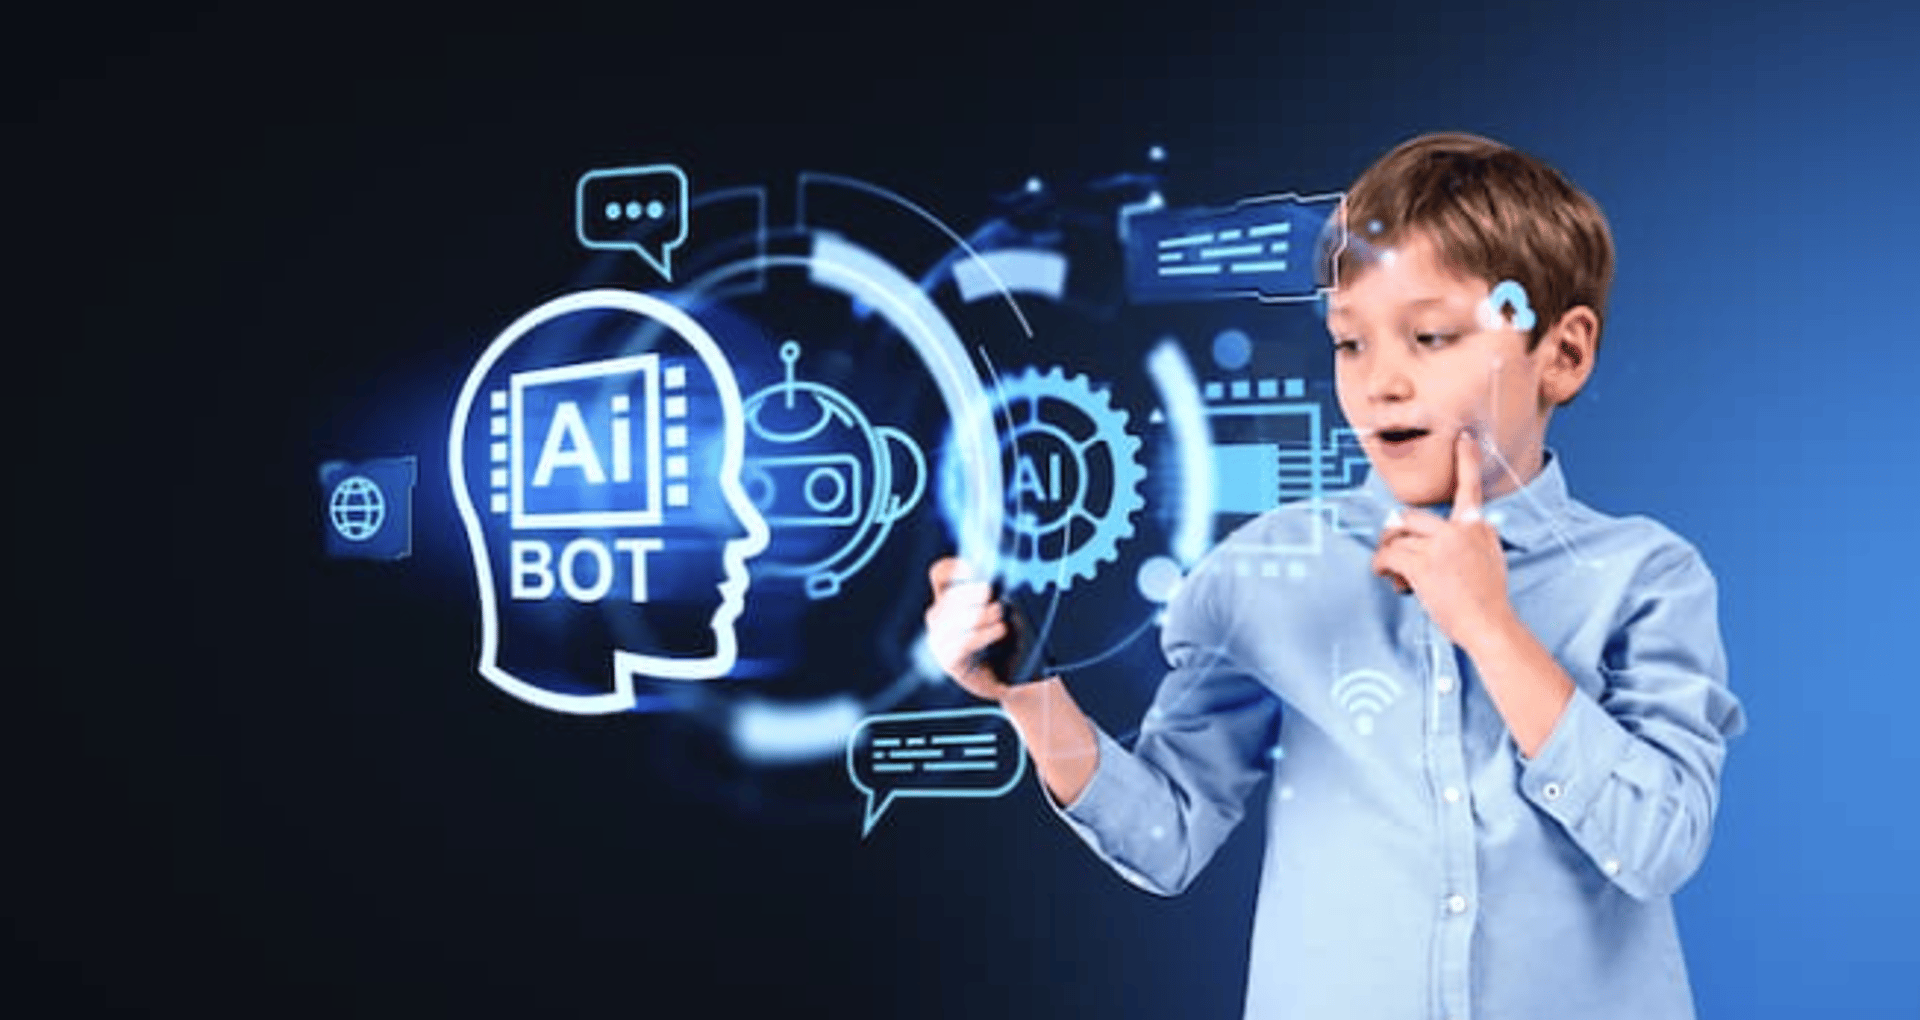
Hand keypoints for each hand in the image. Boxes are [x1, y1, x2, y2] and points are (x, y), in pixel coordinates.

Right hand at [925, 557, 1014, 701]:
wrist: (1015, 677)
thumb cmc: (1010, 640)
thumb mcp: (1007, 612)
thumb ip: (999, 593)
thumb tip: (1001, 578)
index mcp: (952, 600)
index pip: (939, 575)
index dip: (951, 568)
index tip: (972, 569)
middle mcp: (941, 619)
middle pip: (944, 598)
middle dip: (968, 594)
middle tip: (990, 595)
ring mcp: (941, 641)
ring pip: (949, 621)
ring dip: (977, 615)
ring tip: (1000, 616)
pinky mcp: (950, 662)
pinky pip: (959, 644)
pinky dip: (981, 635)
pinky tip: (999, 630)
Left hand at [1372, 431, 1514, 649]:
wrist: (1490, 625)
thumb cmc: (1486, 602)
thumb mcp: (1489, 560)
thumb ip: (1469, 541)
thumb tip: (1432, 537)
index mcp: (1478, 527)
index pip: (1470, 489)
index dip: (1466, 460)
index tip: (1464, 437)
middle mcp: (1461, 529)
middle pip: (1409, 517)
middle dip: (1394, 535)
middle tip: (1392, 554)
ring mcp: (1442, 545)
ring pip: (1396, 538)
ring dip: (1388, 557)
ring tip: (1396, 576)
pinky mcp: (1424, 563)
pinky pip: (1389, 556)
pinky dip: (1382, 567)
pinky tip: (1389, 578)